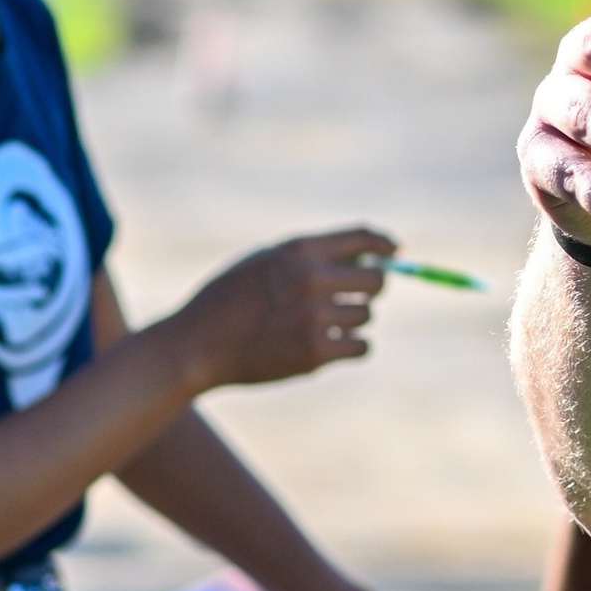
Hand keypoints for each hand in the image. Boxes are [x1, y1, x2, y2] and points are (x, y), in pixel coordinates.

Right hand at [170, 228, 393, 394]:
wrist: (195, 345)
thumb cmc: (227, 300)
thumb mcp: (263, 261)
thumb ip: (308, 256)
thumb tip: (365, 260)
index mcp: (298, 250)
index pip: (362, 238)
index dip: (383, 244)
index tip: (395, 251)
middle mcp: (311, 278)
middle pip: (376, 281)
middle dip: (371, 289)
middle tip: (355, 298)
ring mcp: (314, 316)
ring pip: (366, 316)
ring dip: (352, 321)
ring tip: (320, 326)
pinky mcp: (315, 352)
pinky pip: (361, 347)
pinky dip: (350, 348)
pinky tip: (329, 346)